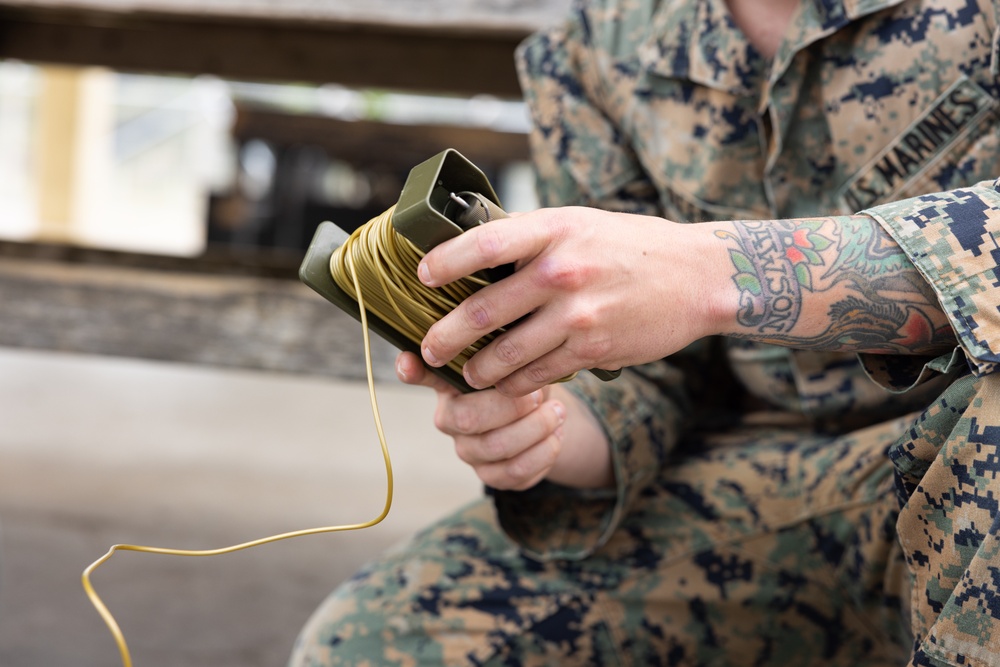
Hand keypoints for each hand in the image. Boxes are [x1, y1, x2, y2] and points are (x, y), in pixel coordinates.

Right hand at [395, 351, 611, 489]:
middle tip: (538, 392)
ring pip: (493, 448)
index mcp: (451, 381)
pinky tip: (558, 433)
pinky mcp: (492, 475)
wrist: (550, 413)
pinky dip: (542, 453)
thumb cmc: (528, 372)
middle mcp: (450, 417)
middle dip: (508, 406)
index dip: (412, 370)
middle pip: (465, 419)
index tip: (407, 361)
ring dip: (533, 429)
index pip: (422, 374)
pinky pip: (513, 473)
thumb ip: (505, 333)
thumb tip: (502, 300)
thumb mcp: (519, 349)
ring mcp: (469, 449)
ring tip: (558, 411)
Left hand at [417, 207, 729, 395]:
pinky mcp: (593, 349)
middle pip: (485, 310)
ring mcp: (578, 313)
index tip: (422, 277)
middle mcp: (563, 271)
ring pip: (507, 352)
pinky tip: (506, 386)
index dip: (446, 262)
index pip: (485, 244)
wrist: (696, 277)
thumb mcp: (581, 223)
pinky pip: (539, 373)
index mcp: (555, 230)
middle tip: (427, 350)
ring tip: (467, 375)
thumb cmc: (631, 246)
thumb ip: (533, 237)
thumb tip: (475, 249)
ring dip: (478, 370)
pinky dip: (516, 384)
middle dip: (446, 336)